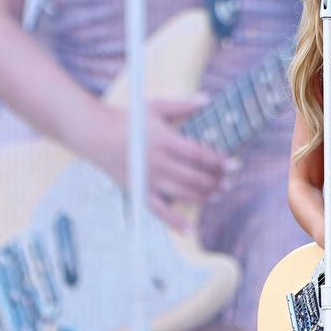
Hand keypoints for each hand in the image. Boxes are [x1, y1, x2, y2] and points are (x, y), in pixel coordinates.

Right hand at [92, 97, 228, 227]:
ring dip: (204, 195)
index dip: (219, 161)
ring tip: (218, 193)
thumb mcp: (156, 107)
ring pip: (183, 193)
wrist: (97, 134)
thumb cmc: (129, 119)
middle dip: (216, 179)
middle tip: (230, 179)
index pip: (199, 155)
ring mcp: (149, 179)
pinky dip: (174, 222)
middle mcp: (159, 162)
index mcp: (165, 141)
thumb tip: (207, 99)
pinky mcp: (139, 191)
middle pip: (195, 176)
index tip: (234, 163)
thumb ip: (183, 105)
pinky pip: (159, 211)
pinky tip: (188, 230)